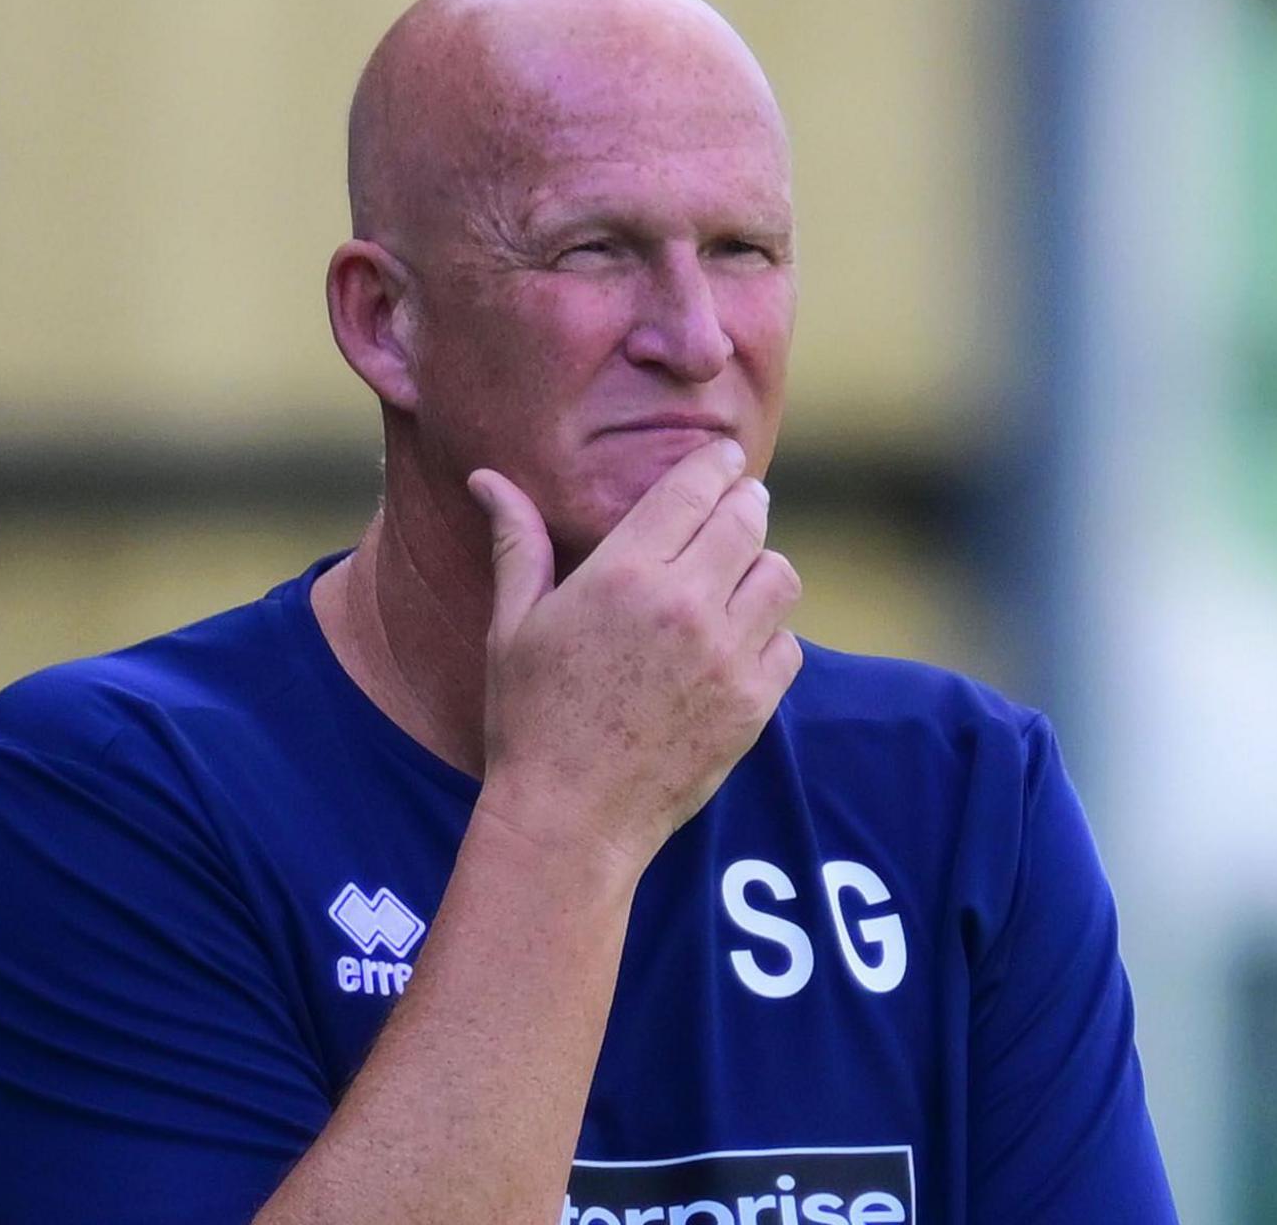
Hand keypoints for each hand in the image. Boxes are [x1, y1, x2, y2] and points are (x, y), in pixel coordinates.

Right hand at [465, 439, 803, 873]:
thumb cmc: (530, 718)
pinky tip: (736, 645)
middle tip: (737, 506)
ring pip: (780, 576)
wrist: (569, 819)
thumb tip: (488, 478)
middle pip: (748, 519)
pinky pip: (788, 644)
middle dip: (745, 504)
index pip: (693, 487)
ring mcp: (726, 657)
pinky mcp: (753, 705)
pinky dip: (770, 636)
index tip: (724, 458)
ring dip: (761, 568)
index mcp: (623, 574)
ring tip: (736, 578)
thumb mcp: (513, 625)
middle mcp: (684, 606)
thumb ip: (517, 542)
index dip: (716, 464)